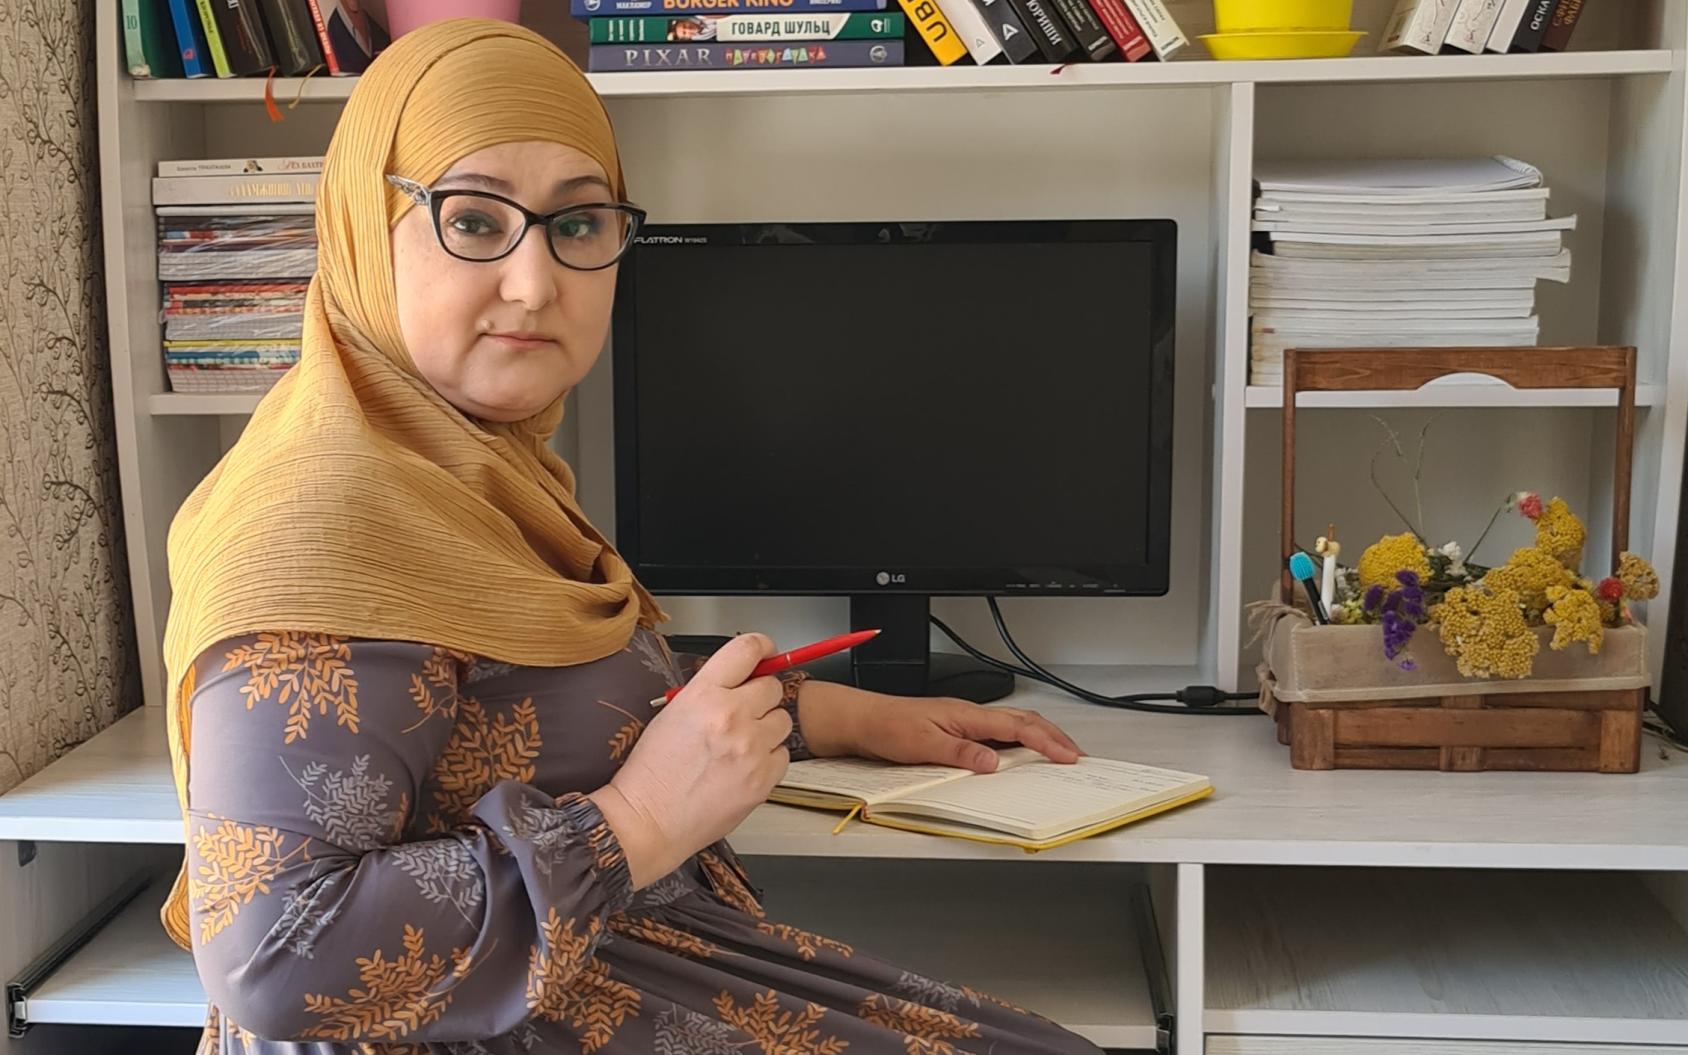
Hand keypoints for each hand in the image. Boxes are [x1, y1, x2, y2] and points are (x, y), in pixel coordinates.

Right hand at [590, 633, 791, 886]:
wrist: (647, 820)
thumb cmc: (652, 770)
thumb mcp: (672, 713)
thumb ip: (710, 692)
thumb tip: (743, 679)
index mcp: (704, 694)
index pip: (748, 649)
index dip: (762, 647)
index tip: (767, 652)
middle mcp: (731, 716)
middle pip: (773, 686)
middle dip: (760, 697)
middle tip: (742, 714)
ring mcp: (751, 749)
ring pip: (782, 721)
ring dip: (766, 729)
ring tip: (739, 746)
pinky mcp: (763, 780)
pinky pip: (783, 756)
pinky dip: (768, 760)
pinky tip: (743, 769)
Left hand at [798, 681, 1083, 772]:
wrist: (861, 721)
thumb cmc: (886, 727)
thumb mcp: (921, 745)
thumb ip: (959, 753)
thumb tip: (993, 762)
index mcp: (967, 715)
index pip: (1017, 727)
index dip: (1047, 742)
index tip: (1068, 756)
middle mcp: (970, 715)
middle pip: (1023, 722)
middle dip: (1054, 738)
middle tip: (1076, 756)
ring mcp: (965, 722)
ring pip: (1013, 726)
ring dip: (1039, 739)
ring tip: (1059, 754)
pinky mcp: (957, 730)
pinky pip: (997, 735)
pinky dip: (1019, 744)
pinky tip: (1021, 756)